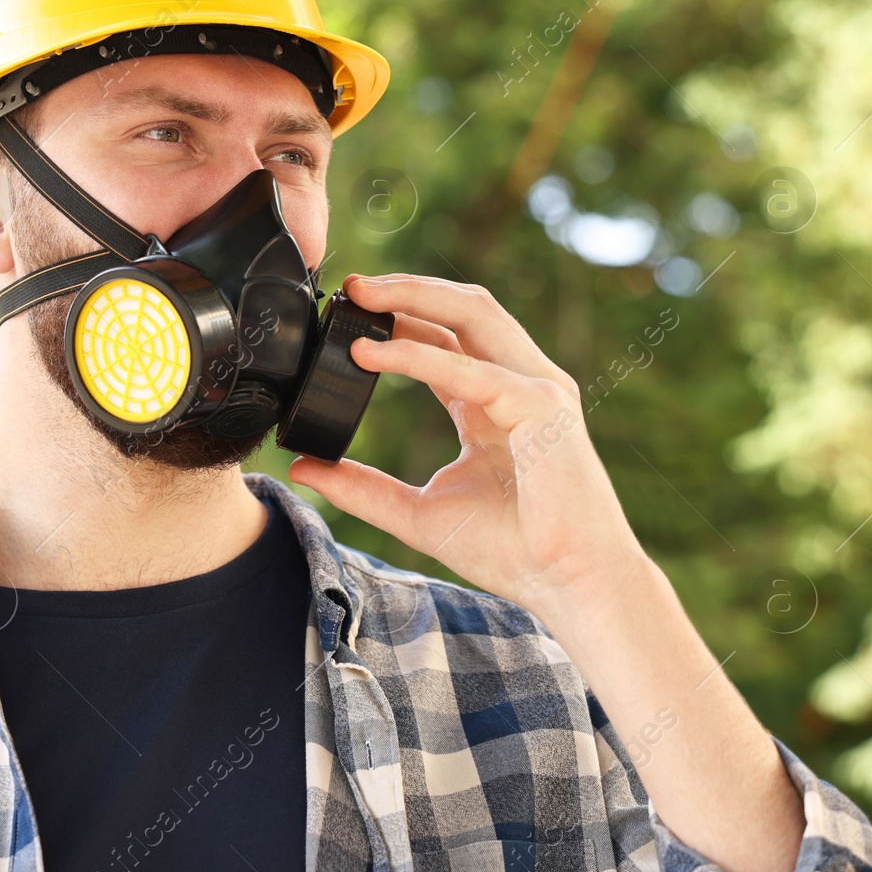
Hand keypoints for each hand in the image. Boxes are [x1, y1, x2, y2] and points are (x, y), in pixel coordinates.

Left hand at [288, 273, 649, 620]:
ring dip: (415, 297)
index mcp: (489, 400)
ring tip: (361, 295)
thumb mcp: (417, 514)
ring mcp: (536, 389)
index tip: (342, 311)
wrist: (569, 586)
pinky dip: (420, 357)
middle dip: (405, 288)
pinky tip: (374, 355)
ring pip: (475, 314)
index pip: (443, 335)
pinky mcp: (544, 408)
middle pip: (462, 308)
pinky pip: (474, 370)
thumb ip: (363, 488)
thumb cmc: (511, 551)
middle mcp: (517, 382)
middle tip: (348, 285)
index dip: (396, 316)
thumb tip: (302, 467)